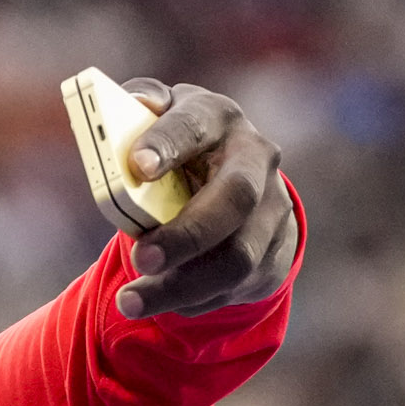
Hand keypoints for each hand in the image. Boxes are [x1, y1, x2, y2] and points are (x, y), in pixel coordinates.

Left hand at [109, 79, 295, 319]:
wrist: (230, 179)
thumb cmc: (176, 148)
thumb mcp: (157, 122)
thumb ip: (136, 112)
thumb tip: (136, 104)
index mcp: (217, 119)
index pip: (194, 126)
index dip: (168, 144)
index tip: (137, 166)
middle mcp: (255, 159)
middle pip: (234, 199)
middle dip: (187, 234)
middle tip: (141, 258)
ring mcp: (272, 206)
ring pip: (238, 257)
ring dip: (182, 285)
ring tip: (130, 301)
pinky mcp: (274, 250)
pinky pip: (237, 285)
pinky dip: (194, 299)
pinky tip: (162, 301)